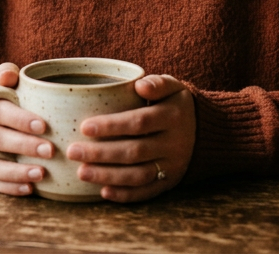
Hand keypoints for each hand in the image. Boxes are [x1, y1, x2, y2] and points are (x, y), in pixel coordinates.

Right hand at [0, 62, 55, 195]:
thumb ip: (7, 74)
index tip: (43, 125)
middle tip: (50, 150)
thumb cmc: (6, 95)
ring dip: (16, 172)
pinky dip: (10, 187)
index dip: (19, 119)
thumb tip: (8, 75)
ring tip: (41, 174)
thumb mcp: (4, 80)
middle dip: (23, 145)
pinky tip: (29, 189)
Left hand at [66, 75, 196, 202]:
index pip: (139, 122)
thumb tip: (139, 86)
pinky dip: (125, 195)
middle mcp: (175, 143)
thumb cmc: (175, 104)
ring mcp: (173, 166)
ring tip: (81, 173)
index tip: (84, 127)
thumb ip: (157, 83)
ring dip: (108, 176)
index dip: (111, 126)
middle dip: (101, 154)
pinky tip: (104, 192)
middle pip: (134, 151)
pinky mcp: (170, 182)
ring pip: (138, 175)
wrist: (205, 131)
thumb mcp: (173, 87)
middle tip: (73, 152)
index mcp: (173, 116)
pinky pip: (147, 192)